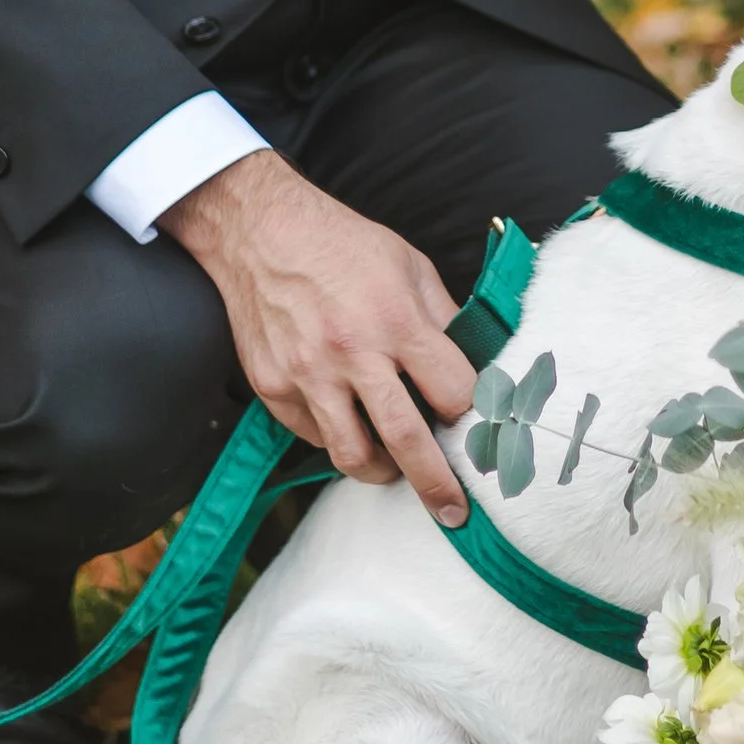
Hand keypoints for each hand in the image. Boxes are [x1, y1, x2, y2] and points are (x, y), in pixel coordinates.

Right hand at [162, 148, 473, 519]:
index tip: (482, 436)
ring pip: (353, 456)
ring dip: (383, 473)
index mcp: (398, 320)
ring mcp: (309, 375)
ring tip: (397, 470)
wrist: (262, 233)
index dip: (473, 419)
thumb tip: (479, 365)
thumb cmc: (344, 246)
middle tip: (454, 511)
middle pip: (407, 441)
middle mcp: (353, 353)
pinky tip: (349, 424)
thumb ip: (445, 319)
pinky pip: (314, 437)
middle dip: (437, 485)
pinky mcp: (273, 388)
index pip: (453, 393)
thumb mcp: (411, 266)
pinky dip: (337, 440)